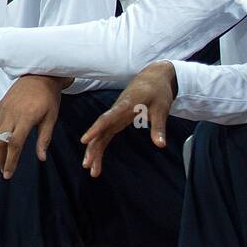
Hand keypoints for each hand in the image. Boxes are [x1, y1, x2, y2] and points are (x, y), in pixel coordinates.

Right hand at [0, 74, 66, 178]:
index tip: (8, 174)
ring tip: (2, 161)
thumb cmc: (49, 97)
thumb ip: (44, 139)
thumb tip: (41, 158)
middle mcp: (11, 113)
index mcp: (25, 117)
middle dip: (0, 159)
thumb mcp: (51, 118)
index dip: (11, 161)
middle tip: (4, 171)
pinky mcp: (0, 105)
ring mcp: (3, 108)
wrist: (40, 75)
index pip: (14, 144)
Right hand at [79, 61, 176, 177]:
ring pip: (101, 133)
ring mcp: (116, 115)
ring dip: (95, 149)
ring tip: (91, 169)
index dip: (95, 129)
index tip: (85, 140)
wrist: (153, 77)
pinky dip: (101, 145)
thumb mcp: (162, 108)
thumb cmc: (157, 91)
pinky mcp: (118, 119)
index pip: (107, 118)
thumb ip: (159, 127)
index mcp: (126, 106)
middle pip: (101, 129)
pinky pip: (106, 133)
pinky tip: (97, 159)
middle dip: (93, 147)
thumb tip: (160, 145)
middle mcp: (116, 110)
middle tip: (87, 164)